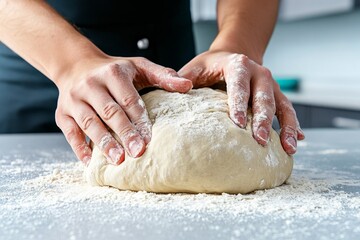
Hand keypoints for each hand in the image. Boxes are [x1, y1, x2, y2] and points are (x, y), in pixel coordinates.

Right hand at [55, 55, 192, 164]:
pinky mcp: (62, 114)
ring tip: (117, 159)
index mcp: (112, 73)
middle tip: (137, 153)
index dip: (139, 120)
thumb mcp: (138, 66)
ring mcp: (74, 100)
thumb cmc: (113, 70)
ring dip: (103, 143)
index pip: (128, 99)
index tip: (149, 139)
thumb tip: (188, 85)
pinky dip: (80, 148)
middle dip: (124, 133)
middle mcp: (91, 85)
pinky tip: (90, 162)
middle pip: (109, 112)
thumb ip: (162, 75)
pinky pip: (70, 132)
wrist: (75, 65)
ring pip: (89, 123)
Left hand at [178, 51, 303, 154]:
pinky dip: (293, 125)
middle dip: (263, 120)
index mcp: (238, 65)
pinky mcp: (278, 95)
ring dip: (286, 127)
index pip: (239, 85)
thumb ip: (184, 77)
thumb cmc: (211, 65)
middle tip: (260, 141)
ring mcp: (271, 85)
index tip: (237, 123)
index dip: (239, 103)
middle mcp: (259, 74)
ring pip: (282, 106)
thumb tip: (181, 88)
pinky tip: (298, 140)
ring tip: (289, 148)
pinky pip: (288, 110)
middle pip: (264, 98)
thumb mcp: (196, 66)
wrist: (234, 53)